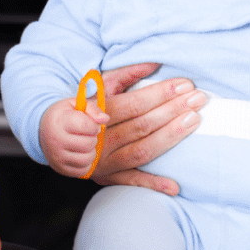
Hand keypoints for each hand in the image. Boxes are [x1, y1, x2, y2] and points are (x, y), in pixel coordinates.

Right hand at [39, 98, 108, 177]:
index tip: (90, 123)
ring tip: (84, 144)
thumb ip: (93, 109)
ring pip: (86, 159)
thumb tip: (104, 119)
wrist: (43, 129)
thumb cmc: (64, 116)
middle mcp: (56, 141)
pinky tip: (81, 154)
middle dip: (93, 138)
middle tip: (86, 134)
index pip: (87, 126)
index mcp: (60, 122)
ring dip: (91, 151)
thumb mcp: (77, 105)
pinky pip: (82, 171)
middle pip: (88, 144)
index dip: (94, 125)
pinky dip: (86, 163)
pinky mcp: (59, 168)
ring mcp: (56, 156)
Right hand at [76, 63, 205, 194]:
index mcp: (95, 115)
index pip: (133, 104)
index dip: (160, 94)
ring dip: (171, 137)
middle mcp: (98, 141)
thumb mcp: (98, 86)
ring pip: (141, 151)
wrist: (50, 139)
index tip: (185, 85)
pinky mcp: (108, 178)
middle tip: (199, 98)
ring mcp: (103, 162)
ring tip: (195, 120)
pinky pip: (132, 183)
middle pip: (141, 126)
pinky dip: (153, 185)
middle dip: (173, 110)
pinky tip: (175, 186)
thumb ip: (126, 74)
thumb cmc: (81, 107)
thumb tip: (155, 63)